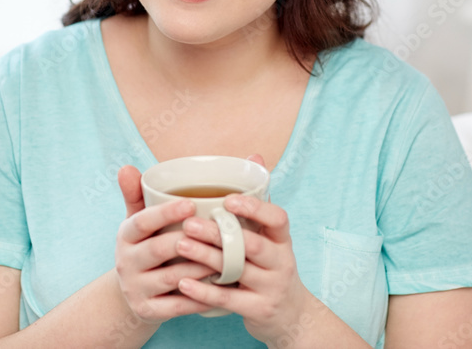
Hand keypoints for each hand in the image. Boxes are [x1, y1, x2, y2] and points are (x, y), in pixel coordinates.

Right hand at [114, 164, 217, 323]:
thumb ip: (138, 193)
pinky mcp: (147, 311)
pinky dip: (201, 298)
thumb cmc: (146, 246)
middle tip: (219, 233)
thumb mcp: (138, 222)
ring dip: (201, 268)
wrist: (134, 294)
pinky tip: (222, 289)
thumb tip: (127, 166)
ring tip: (228, 258)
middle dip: (190, 242)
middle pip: (159, 250)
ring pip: (173, 278)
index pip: (141, 221)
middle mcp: (125, 262)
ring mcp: (136, 288)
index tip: (191, 204)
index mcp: (126, 235)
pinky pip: (178, 306)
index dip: (165, 213)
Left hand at [173, 154, 317, 344]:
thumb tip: (253, 155)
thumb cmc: (271, 266)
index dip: (256, 208)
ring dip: (206, 257)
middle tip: (189, 223)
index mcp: (283, 240)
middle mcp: (281, 262)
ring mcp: (271, 287)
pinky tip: (183, 283)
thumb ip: (259, 201)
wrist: (290, 315)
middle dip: (219, 234)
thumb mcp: (272, 237)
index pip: (278, 219)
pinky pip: (229, 300)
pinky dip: (204, 292)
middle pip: (251, 245)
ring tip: (180, 245)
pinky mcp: (258, 310)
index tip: (228, 199)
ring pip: (237, 270)